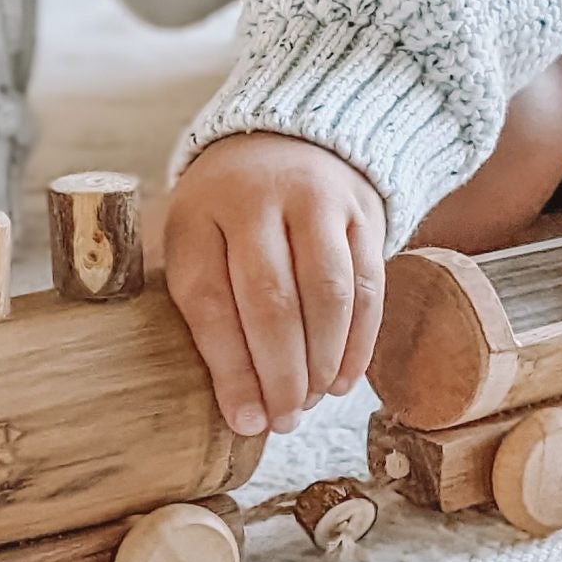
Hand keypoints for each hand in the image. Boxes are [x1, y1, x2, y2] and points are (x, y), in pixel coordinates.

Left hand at [163, 134, 386, 436]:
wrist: (285, 139)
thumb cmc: (226, 215)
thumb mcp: (191, 239)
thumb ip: (200, 305)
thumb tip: (233, 406)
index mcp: (199, 212)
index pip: (211, 300)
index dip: (230, 370)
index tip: (244, 421)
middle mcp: (257, 198)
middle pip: (272, 301)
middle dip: (282, 375)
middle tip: (284, 421)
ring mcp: (316, 199)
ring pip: (328, 294)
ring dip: (323, 363)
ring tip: (313, 401)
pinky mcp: (363, 210)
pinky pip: (370, 285)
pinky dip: (360, 342)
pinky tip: (344, 379)